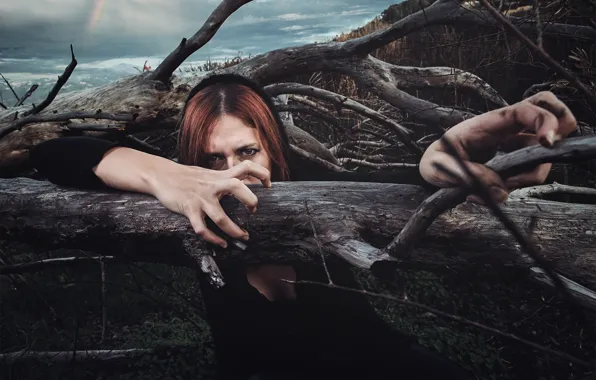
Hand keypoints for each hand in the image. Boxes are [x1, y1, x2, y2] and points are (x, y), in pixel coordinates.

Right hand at [151, 160, 271, 247]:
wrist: (161, 175)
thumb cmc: (187, 176)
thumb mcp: (208, 173)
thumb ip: (223, 178)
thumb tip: (239, 182)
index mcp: (220, 175)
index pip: (246, 167)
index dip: (261, 174)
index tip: (268, 185)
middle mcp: (212, 185)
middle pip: (237, 187)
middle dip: (250, 200)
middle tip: (253, 211)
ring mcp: (201, 198)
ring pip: (220, 217)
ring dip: (233, 230)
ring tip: (242, 237)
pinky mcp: (189, 209)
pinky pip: (202, 228)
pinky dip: (213, 239)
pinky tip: (221, 243)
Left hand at [419, 91, 576, 202]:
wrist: (435, 170)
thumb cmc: (435, 161)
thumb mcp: (437, 166)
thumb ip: (464, 175)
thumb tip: (498, 188)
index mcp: (490, 122)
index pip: (526, 109)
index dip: (544, 120)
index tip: (547, 143)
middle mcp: (508, 131)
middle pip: (551, 112)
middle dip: (561, 127)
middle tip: (548, 150)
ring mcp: (515, 147)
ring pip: (543, 155)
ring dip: (527, 177)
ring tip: (496, 187)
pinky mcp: (515, 164)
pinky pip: (529, 175)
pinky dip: (516, 187)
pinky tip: (492, 191)